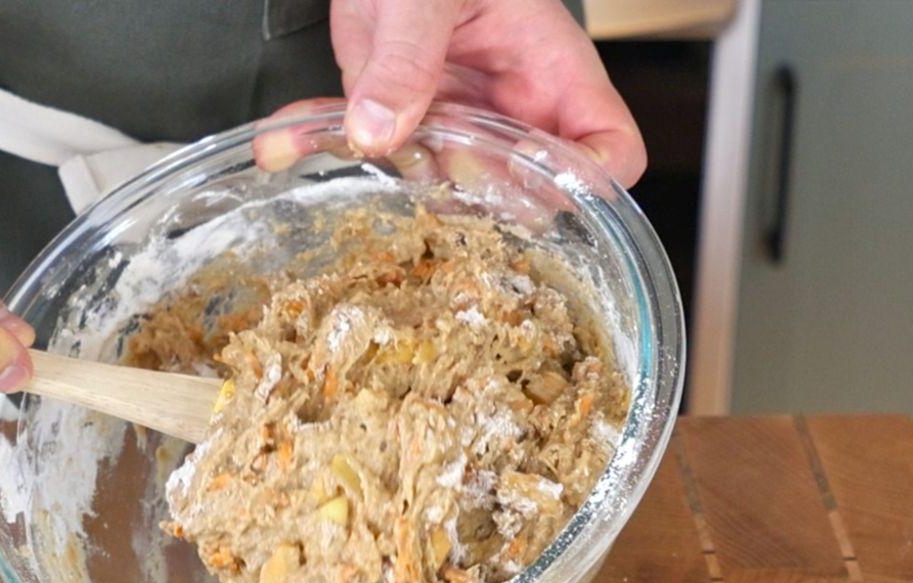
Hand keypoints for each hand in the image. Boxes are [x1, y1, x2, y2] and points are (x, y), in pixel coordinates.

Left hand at [332, 0, 645, 186]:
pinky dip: (349, 152)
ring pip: (458, 192)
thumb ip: (408, 57)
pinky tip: (301, 140)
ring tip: (369, 134)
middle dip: (487, 194)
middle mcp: (514, 108)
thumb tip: (377, 131)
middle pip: (532, 194)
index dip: (585, 179)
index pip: (611, 150)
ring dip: (412, 180)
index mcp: (553, 71)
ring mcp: (463, 122)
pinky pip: (392, 160)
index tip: (530, 170)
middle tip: (439, 157)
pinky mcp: (410, 124)